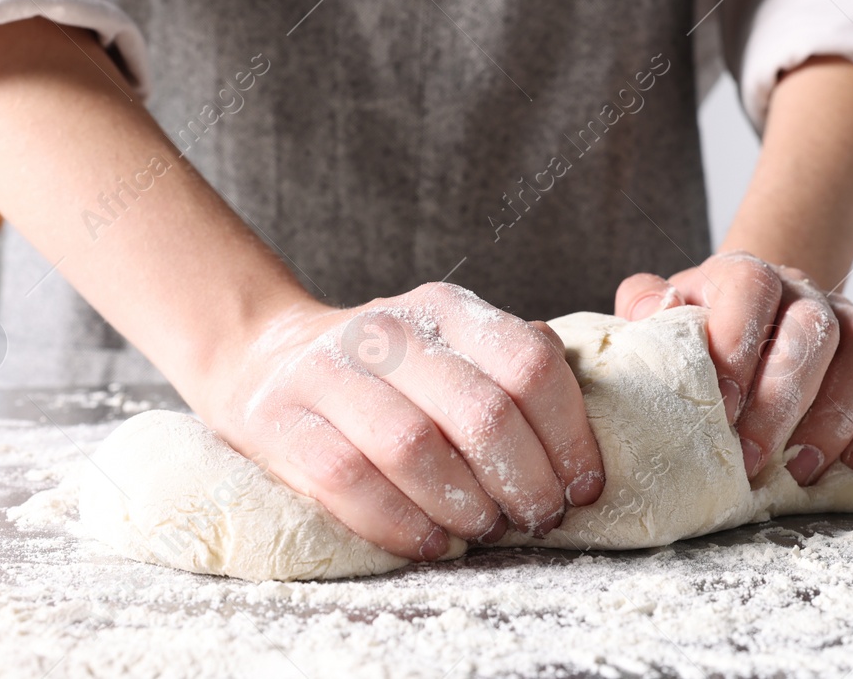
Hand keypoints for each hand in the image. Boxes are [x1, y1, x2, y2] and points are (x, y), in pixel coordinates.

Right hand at [195, 282, 605, 561]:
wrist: (267, 358)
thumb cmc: (389, 371)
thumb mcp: (454, 345)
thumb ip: (516, 364)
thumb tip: (585, 419)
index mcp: (447, 309)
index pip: (530, 365)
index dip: (570, 435)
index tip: (585, 488)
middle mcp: (390, 330)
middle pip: (481, 412)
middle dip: (525, 480)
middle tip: (540, 518)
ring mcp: (329, 372)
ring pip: (414, 448)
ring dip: (466, 505)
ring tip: (488, 530)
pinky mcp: (280, 420)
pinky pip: (348, 481)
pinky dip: (400, 523)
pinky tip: (433, 543)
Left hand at [615, 252, 852, 485]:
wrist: (749, 324)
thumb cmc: (698, 334)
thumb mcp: (660, 316)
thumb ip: (647, 309)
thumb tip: (654, 315)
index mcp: (743, 274)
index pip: (751, 286)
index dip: (739, 342)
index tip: (722, 407)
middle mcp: (802, 289)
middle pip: (813, 327)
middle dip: (785, 399)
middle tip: (754, 459)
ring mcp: (847, 317)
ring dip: (840, 414)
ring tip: (803, 470)